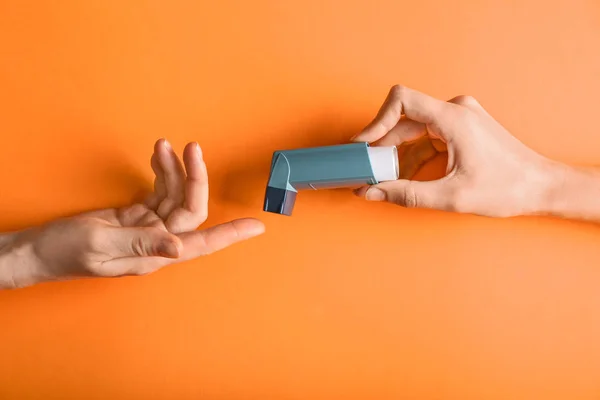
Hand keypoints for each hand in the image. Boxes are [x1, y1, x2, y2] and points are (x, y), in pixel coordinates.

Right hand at [0, 139, 264, 288]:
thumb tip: (180, 249)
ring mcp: (148, 227)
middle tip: (191, 147)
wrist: (38, 250)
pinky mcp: (135, 216)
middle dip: (194, 178)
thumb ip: (142, 244)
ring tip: (163, 145)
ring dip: (172, 169)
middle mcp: (158, 241)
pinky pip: (157, 191)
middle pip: (189, 208)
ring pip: (174, 195)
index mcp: (155, 255)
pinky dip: (160, 172)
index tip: (256, 226)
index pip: (201, 243)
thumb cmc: (65, 252)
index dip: (230, 235)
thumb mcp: (101, 245)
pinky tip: (158, 156)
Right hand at [352, 85, 561, 216]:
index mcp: (453, 118)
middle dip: (381, 145)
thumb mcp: (451, 196)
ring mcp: (459, 119)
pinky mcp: (461, 129)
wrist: (542, 187)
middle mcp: (455, 111)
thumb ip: (406, 194)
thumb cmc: (507, 189)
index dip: (376, 120)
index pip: (402, 100)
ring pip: (413, 130)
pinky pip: (427, 138)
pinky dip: (412, 156)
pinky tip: (403, 178)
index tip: (363, 145)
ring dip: (396, 154)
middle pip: (403, 119)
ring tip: (381, 178)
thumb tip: (371, 192)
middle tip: (365, 168)